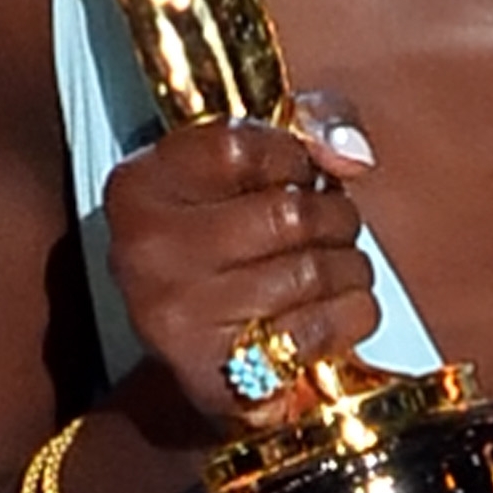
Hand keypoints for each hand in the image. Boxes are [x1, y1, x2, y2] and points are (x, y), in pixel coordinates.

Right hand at [103, 95, 378, 433]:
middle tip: (333, 228)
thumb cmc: (230, 247)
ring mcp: (177, 312)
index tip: (303, 175)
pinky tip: (342, 309)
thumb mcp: (247, 168)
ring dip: (350, 267)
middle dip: (335, 217)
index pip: (241, 146)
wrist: (201, 359)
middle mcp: (145, 249)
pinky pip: (319, 327)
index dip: (294, 157)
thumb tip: (352, 153)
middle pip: (288, 212)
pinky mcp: (216, 369)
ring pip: (311, 270)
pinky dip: (352, 315)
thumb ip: (309, 123)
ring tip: (339, 269)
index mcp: (141, 185)